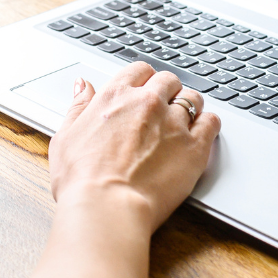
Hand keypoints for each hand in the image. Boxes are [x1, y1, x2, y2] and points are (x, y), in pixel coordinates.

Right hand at [48, 62, 219, 232]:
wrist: (106, 207)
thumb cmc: (81, 180)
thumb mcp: (65, 136)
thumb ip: (78, 107)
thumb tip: (83, 87)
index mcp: (116, 96)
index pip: (139, 70)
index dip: (144, 79)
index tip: (145, 89)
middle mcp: (147, 102)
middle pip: (168, 80)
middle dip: (167, 90)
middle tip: (164, 107)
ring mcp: (173, 123)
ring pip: (192, 98)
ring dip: (189, 106)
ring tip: (184, 121)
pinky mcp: (194, 147)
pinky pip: (211, 123)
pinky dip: (209, 124)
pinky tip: (203, 132)